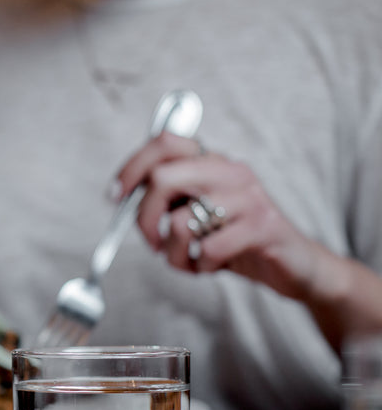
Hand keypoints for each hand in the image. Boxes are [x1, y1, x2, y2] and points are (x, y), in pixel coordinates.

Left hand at [113, 132, 381, 348]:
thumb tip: (123, 199)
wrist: (295, 266)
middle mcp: (230, 171)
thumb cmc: (236, 240)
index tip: (114, 197)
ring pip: (180, 222)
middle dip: (144, 219)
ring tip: (191, 260)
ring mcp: (248, 197)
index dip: (131, 168)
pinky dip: (202, 267)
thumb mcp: (197, 215)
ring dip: (175, 254)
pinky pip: (208, 250)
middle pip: (162, 178)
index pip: (164, 142)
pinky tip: (214, 266)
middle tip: (153, 243)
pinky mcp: (263, 227)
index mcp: (211, 162)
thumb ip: (166, 201)